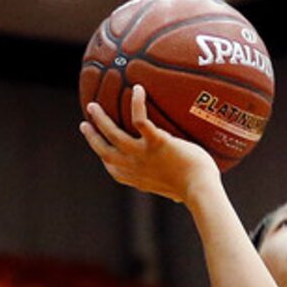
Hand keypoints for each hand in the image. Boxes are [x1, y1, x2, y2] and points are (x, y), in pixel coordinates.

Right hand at [81, 87, 219, 203]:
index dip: (105, 159)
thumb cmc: (196, 193)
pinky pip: (140, 119)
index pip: (115, 171)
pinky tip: (138, 88)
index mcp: (139, 180)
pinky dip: (137, 103)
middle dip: (92, 138)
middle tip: (84, 124)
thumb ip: (173, 188)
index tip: (99, 150)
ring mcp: (143, 155)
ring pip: (113, 134)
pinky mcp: (156, 142)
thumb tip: (178, 197)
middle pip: (105, 152)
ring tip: (93, 105)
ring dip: (100, 119)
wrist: (202, 191)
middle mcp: (136, 168)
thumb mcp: (177, 192)